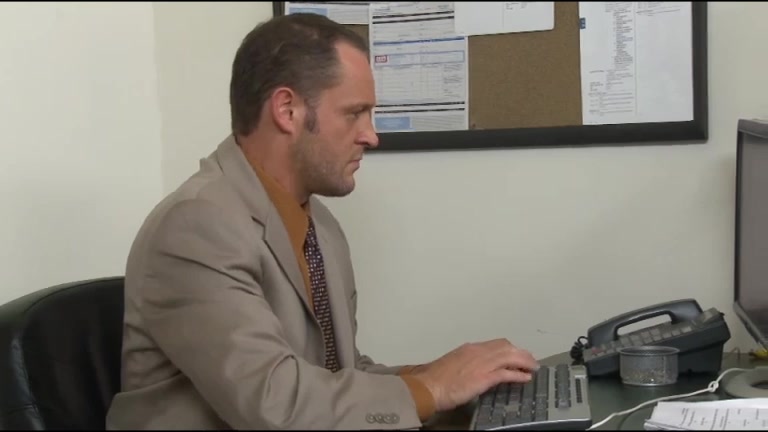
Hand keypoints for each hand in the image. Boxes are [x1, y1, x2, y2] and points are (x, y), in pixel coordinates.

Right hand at [411, 339, 538, 411]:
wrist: (428, 386)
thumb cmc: (435, 379)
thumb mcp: (452, 365)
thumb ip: (466, 365)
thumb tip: (473, 371)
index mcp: (470, 349)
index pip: (495, 344)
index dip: (509, 349)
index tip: (516, 354)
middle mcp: (478, 352)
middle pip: (506, 347)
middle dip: (520, 352)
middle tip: (530, 359)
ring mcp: (482, 364)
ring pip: (510, 357)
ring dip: (524, 361)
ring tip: (533, 367)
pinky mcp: (484, 377)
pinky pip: (507, 373)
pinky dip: (518, 374)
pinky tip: (526, 378)